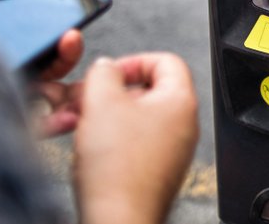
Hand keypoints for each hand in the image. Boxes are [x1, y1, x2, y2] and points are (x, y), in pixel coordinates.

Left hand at [0, 0, 86, 135]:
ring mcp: (9, 105)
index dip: (63, 35)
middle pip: (54, 70)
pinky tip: (68, 116)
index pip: (44, 45)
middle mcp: (11, 79)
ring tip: (81, 75)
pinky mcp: (3, 128)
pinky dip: (59, 125)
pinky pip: (36, 131)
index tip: (73, 24)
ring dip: (75, 90)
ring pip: (53, 101)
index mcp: (5, 51)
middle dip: (69, 53)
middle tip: (71, 37)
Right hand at [74, 53, 198, 223]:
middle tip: (89, 100)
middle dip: (113, 91)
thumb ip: (103, 72)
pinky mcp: (157, 172)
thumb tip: (106, 67)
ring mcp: (173, 150)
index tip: (109, 73)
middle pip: (149, 90)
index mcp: (180, 102)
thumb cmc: (118, 169)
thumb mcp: (101, 102)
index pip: (166, 61)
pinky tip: (92, 149)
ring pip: (138, 118)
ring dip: (108, 115)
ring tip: (85, 124)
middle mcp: (184, 125)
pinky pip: (136, 144)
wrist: (118, 221)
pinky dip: (113, 140)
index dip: (133, 61)